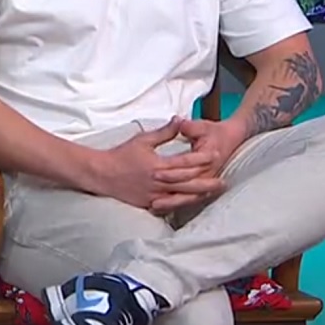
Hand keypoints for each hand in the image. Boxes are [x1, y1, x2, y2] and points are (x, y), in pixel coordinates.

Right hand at [86, 120, 219, 212]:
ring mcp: (154, 194)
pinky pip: (170, 205)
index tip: (215, 155)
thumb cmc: (121, 155)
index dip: (202, 158)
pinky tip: (192, 202)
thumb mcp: (142, 140)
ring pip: (182, 196)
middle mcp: (158, 181)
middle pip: (188, 182)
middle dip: (207, 182)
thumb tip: (179, 119)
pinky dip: (182, 203)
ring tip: (212, 193)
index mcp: (158, 165)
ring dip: (199, 195)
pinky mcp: (149, 203)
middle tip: (223, 182)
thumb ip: (164, 132)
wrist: (101, 174)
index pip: (186, 162)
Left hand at [149, 118, 242, 214]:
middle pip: (186, 187)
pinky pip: (190, 198)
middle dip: (169, 193)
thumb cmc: (215, 132)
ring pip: (188, 196)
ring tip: (153, 207)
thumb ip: (189, 127)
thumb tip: (179, 122)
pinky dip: (177, 203)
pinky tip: (162, 208)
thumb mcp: (202, 126)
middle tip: (150, 199)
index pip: (186, 167)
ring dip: (172, 202)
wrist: (232, 138)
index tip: (154, 174)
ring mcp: (205, 181)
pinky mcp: (202, 184)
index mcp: (206, 158)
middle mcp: (207, 173)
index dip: (170, 171)